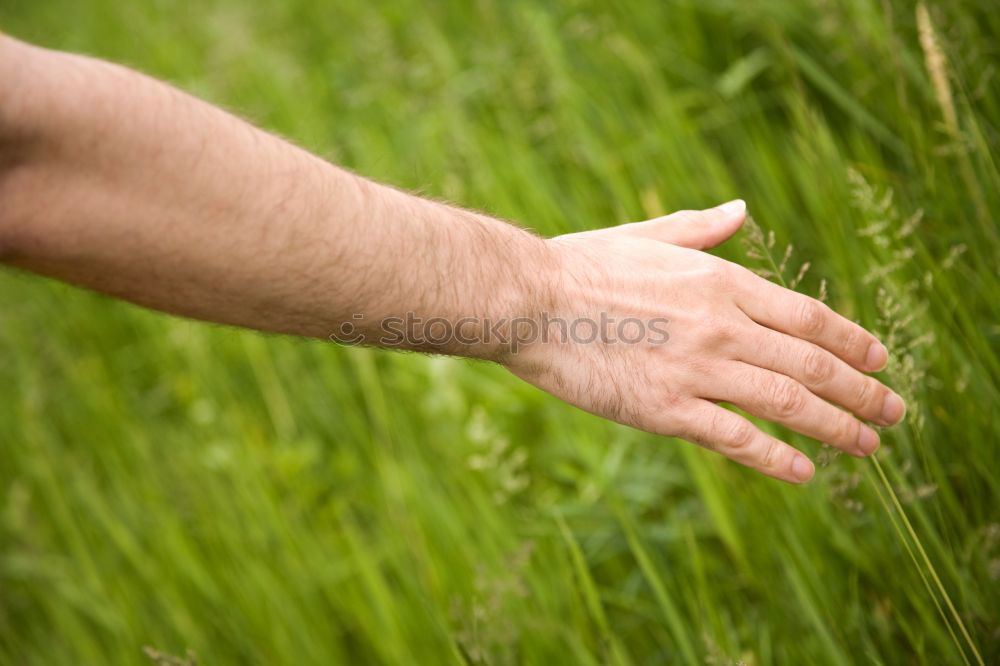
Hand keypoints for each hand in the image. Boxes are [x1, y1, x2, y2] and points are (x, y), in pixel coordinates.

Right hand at [509, 200, 905, 482]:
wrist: (527, 299)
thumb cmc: (578, 266)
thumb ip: (700, 229)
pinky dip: (775, 457)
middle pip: (811, 362)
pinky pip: (735, 437)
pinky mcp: (664, 408)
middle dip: (861, 390)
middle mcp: (720, 324)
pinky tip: (804, 472)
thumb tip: (742, 209)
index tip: (879, 358)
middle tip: (892, 412)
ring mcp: (695, 368)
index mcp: (718, 280)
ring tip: (867, 446)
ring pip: (787, 401)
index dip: (851, 340)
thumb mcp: (645, 236)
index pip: (806, 315)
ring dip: (836, 426)